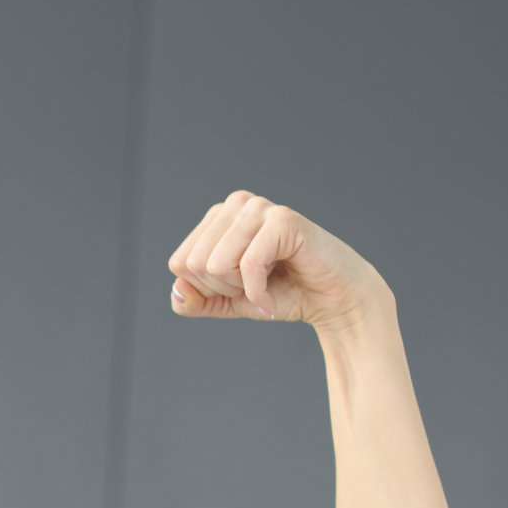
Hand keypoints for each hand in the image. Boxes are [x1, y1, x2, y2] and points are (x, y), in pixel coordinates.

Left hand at [167, 190, 391, 329]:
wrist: (330, 301)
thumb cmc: (281, 293)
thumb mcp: (226, 302)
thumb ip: (194, 300)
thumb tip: (176, 290)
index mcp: (216, 218)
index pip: (179, 263)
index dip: (207, 288)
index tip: (240, 284)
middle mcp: (235, 205)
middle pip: (195, 264)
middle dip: (224, 289)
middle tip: (257, 285)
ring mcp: (259, 208)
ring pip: (216, 265)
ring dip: (242, 289)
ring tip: (269, 282)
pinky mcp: (282, 220)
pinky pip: (248, 265)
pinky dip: (258, 292)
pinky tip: (274, 294)